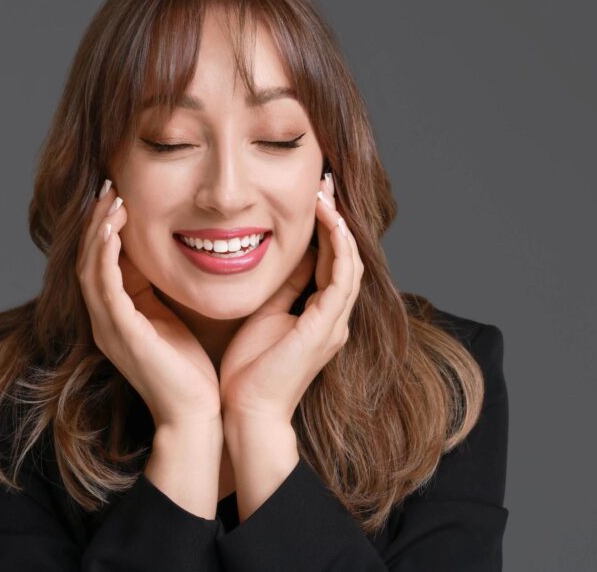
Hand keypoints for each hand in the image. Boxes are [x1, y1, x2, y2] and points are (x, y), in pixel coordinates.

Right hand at [76, 179, 221, 429]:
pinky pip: (103, 284)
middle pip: (87, 258)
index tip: (118, 194)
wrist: (196, 415)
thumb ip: (164, 289)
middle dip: (96, 220)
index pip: (101, 262)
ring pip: (89, 266)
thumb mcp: (175, 318)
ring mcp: (109, 327)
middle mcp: (106, 320)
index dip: (105, 227)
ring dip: (97, 229)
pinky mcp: (120, 332)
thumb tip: (175, 252)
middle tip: (108, 185)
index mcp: (118, 316)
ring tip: (110, 198)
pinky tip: (113, 228)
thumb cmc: (192, 371)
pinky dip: (104, 253)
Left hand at [218, 173, 363, 425]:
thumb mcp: (266, 315)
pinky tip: (331, 221)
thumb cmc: (249, 371)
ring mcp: (334, 324)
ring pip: (350, 264)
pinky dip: (340, 247)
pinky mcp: (326, 327)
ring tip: (326, 195)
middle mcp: (334, 319)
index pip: (332, 263)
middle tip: (326, 184)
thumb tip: (290, 258)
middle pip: (347, 258)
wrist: (246, 411)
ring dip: (340, 227)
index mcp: (320, 317)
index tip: (316, 197)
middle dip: (338, 219)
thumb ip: (284, 289)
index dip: (327, 229)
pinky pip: (342, 279)